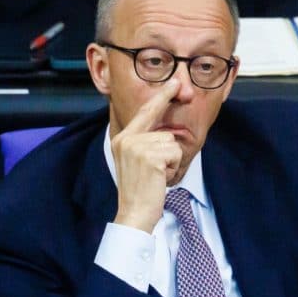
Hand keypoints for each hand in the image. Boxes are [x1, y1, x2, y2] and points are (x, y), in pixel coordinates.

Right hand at [111, 79, 182, 232]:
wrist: (134, 212)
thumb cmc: (140, 190)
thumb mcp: (138, 162)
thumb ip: (146, 144)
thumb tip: (166, 132)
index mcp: (122, 138)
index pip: (145, 112)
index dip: (161, 98)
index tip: (173, 83)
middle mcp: (127, 139)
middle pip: (165, 133)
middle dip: (168, 154)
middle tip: (157, 173)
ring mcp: (137, 147)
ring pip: (172, 144)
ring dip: (171, 163)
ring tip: (156, 177)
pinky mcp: (150, 157)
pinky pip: (175, 154)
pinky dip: (173, 168)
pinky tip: (160, 179)